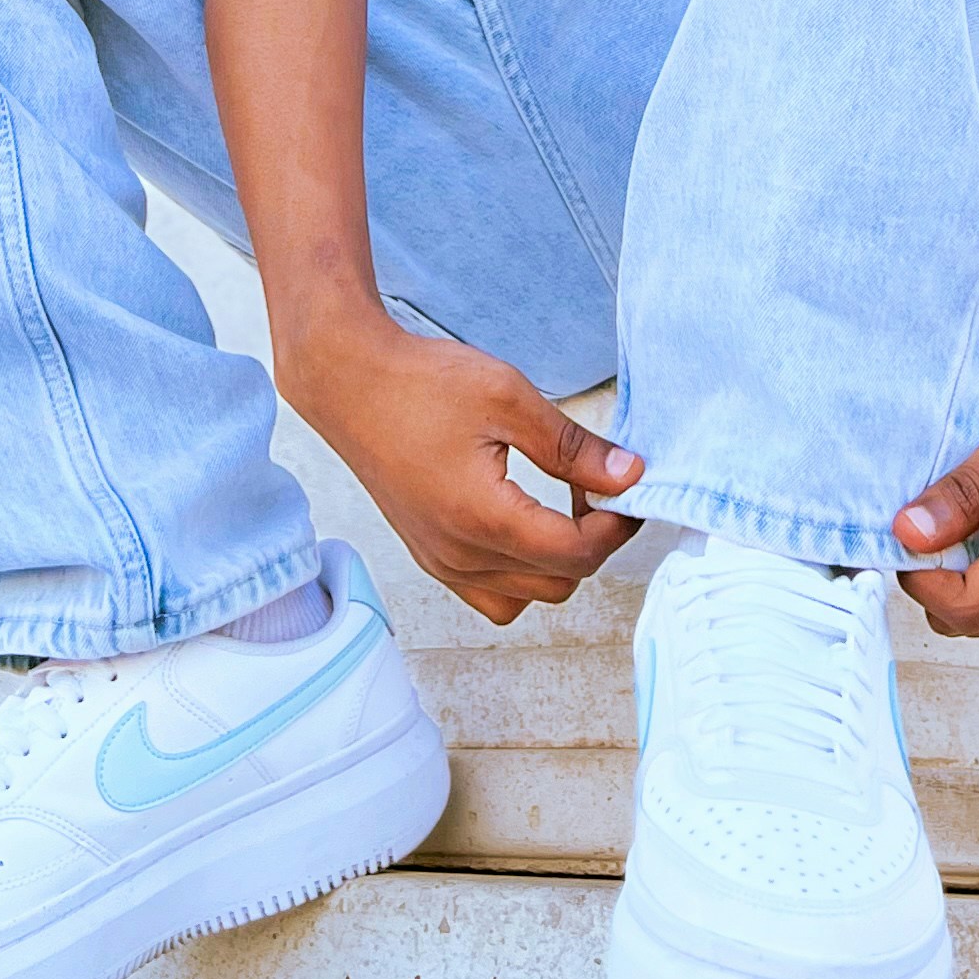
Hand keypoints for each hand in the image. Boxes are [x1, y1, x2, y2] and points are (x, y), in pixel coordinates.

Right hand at [285, 313, 643, 624]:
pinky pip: (490, 593)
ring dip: (558, 561)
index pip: (578, 554)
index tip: (628, 487)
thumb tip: (628, 475)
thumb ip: (573, 446)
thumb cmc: (422, 383)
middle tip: (597, 486)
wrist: (349, 382)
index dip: (617, 525)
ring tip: (561, 503)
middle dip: (593, 541)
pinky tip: (522, 519)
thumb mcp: (510, 398)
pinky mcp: (428, 555)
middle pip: (560, 582)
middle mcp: (460, 556)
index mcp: (485, 520)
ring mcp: (440, 562)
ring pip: (527, 597)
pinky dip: (520, 571)